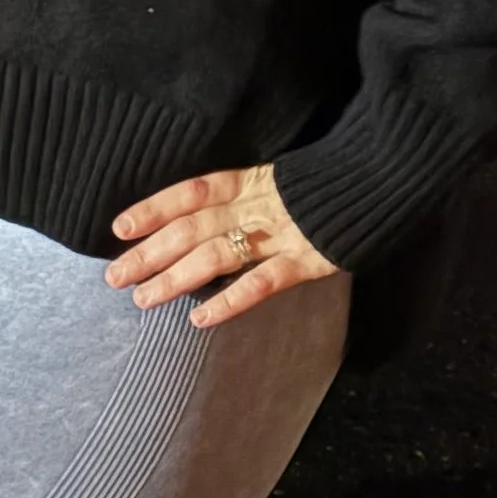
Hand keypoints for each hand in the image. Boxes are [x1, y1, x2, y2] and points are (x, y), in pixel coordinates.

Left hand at [106, 163, 337, 327]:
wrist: (382, 179)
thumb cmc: (326, 183)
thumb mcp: (278, 178)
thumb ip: (243, 196)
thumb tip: (197, 218)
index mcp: (249, 180)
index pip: (191, 192)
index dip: (154, 208)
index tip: (119, 228)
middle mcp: (257, 206)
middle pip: (192, 229)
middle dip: (149, 253)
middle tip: (113, 277)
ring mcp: (281, 234)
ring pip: (217, 256)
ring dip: (176, 279)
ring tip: (143, 299)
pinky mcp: (307, 261)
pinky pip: (262, 283)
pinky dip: (230, 300)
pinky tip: (201, 319)